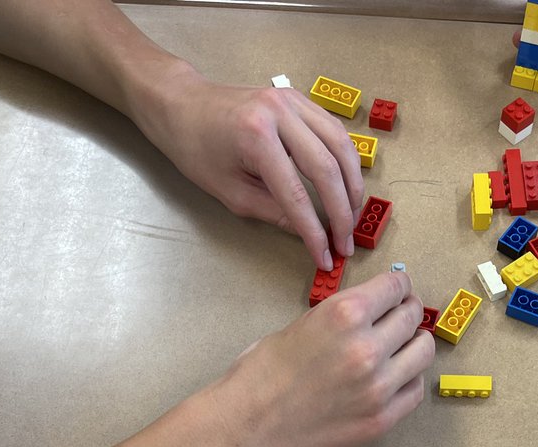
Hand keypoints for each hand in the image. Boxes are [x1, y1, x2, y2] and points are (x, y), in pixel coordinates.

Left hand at [136, 67, 363, 268]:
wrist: (184, 105)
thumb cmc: (198, 149)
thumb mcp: (231, 192)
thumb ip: (272, 212)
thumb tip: (306, 233)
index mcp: (256, 138)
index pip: (297, 195)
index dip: (315, 232)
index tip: (326, 257)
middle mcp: (279, 113)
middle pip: (327, 168)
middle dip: (342, 212)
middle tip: (346, 242)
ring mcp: (292, 100)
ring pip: (341, 145)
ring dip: (353, 185)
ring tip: (352, 216)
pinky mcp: (299, 98)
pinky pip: (334, 130)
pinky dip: (346, 160)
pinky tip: (347, 184)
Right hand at [206, 272, 434, 446]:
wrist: (248, 424)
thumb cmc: (262, 373)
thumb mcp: (303, 323)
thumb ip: (343, 317)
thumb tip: (373, 312)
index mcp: (346, 314)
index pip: (395, 287)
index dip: (398, 286)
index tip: (399, 290)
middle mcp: (368, 348)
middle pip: (412, 317)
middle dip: (407, 312)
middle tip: (400, 316)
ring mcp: (378, 388)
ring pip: (423, 353)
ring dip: (414, 344)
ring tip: (401, 347)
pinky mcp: (381, 419)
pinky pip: (414, 390)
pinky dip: (408, 379)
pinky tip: (395, 377)